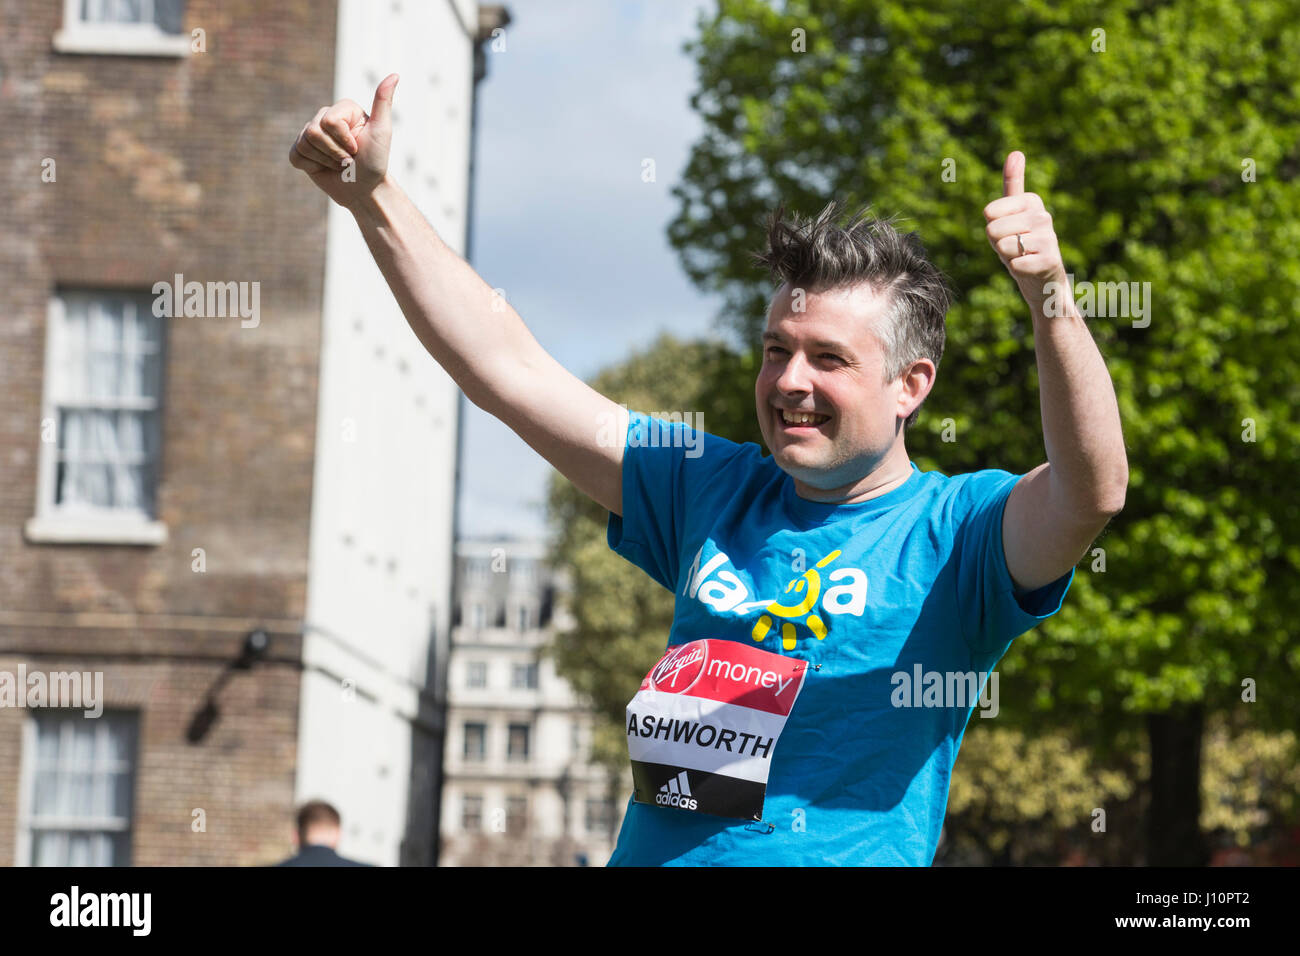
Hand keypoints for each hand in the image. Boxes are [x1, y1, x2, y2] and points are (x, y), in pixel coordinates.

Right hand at [288, 73, 398, 207]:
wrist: (365, 189)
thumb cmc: (376, 161)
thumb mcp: (382, 131)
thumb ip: (383, 102)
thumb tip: (394, 75)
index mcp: (342, 109)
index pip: (329, 121)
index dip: (344, 141)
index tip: (357, 149)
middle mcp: (324, 117)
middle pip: (313, 132)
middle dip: (335, 153)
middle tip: (349, 160)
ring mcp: (310, 133)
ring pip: (304, 144)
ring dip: (326, 161)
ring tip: (339, 165)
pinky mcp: (300, 151)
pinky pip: (295, 156)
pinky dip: (312, 167)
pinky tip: (324, 168)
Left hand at [983, 151, 1070, 313]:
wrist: (1043, 281)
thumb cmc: (1022, 245)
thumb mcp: (1012, 214)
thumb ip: (1012, 184)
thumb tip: (1016, 152)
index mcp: (1031, 201)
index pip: (989, 213)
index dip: (992, 228)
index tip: (1008, 232)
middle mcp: (1043, 215)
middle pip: (992, 229)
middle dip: (998, 244)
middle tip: (1014, 248)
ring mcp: (1049, 237)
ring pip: (1003, 246)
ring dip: (1007, 258)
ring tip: (1022, 257)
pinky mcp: (1051, 260)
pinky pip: (1015, 264)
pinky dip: (1017, 270)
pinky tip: (1030, 269)